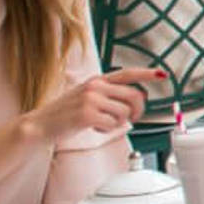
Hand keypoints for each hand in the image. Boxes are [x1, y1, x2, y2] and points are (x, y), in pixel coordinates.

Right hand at [27, 68, 155, 142]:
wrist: (40, 125)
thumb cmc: (65, 114)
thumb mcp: (86, 96)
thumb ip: (108, 95)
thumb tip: (135, 101)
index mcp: (97, 80)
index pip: (127, 73)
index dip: (147, 74)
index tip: (163, 74)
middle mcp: (95, 86)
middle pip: (134, 96)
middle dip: (138, 110)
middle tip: (133, 119)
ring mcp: (90, 99)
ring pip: (125, 113)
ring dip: (118, 123)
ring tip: (102, 124)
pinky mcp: (87, 114)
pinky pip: (113, 125)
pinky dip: (107, 130)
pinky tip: (95, 128)